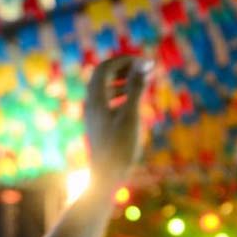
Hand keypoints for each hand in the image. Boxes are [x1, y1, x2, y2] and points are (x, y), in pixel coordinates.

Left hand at [85, 56, 151, 185]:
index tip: (143, 61)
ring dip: (122, 81)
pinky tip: (133, 103)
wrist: (106, 176)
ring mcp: (94, 115)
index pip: (105, 67)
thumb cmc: (120, 147)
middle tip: (143, 68)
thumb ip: (137, 88)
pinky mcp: (99, 125)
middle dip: (123, 68)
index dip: (123, 60)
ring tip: (141, 82)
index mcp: (96, 99)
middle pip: (103, 76)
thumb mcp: (131, 115)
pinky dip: (121, 95)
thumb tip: (145, 63)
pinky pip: (107, 102)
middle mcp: (91, 104)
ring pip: (105, 89)